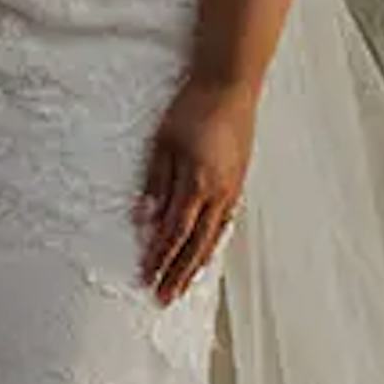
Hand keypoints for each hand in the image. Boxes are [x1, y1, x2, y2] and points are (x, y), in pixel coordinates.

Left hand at [137, 75, 256, 305]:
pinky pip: (225, 222)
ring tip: (184, 285)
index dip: (160, 258)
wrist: (231, 85)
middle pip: (196, 244)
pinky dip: (213, 243)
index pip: (174, 233)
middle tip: (164, 298)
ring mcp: (232, 189)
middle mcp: (218, 194)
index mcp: (197, 184)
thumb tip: (145, 219)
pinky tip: (206, 251)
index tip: (146, 278)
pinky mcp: (239, 181)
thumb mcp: (164, 142)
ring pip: (214, 237)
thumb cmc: (193, 108)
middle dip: (178, 273)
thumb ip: (156, 183)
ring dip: (197, 264)